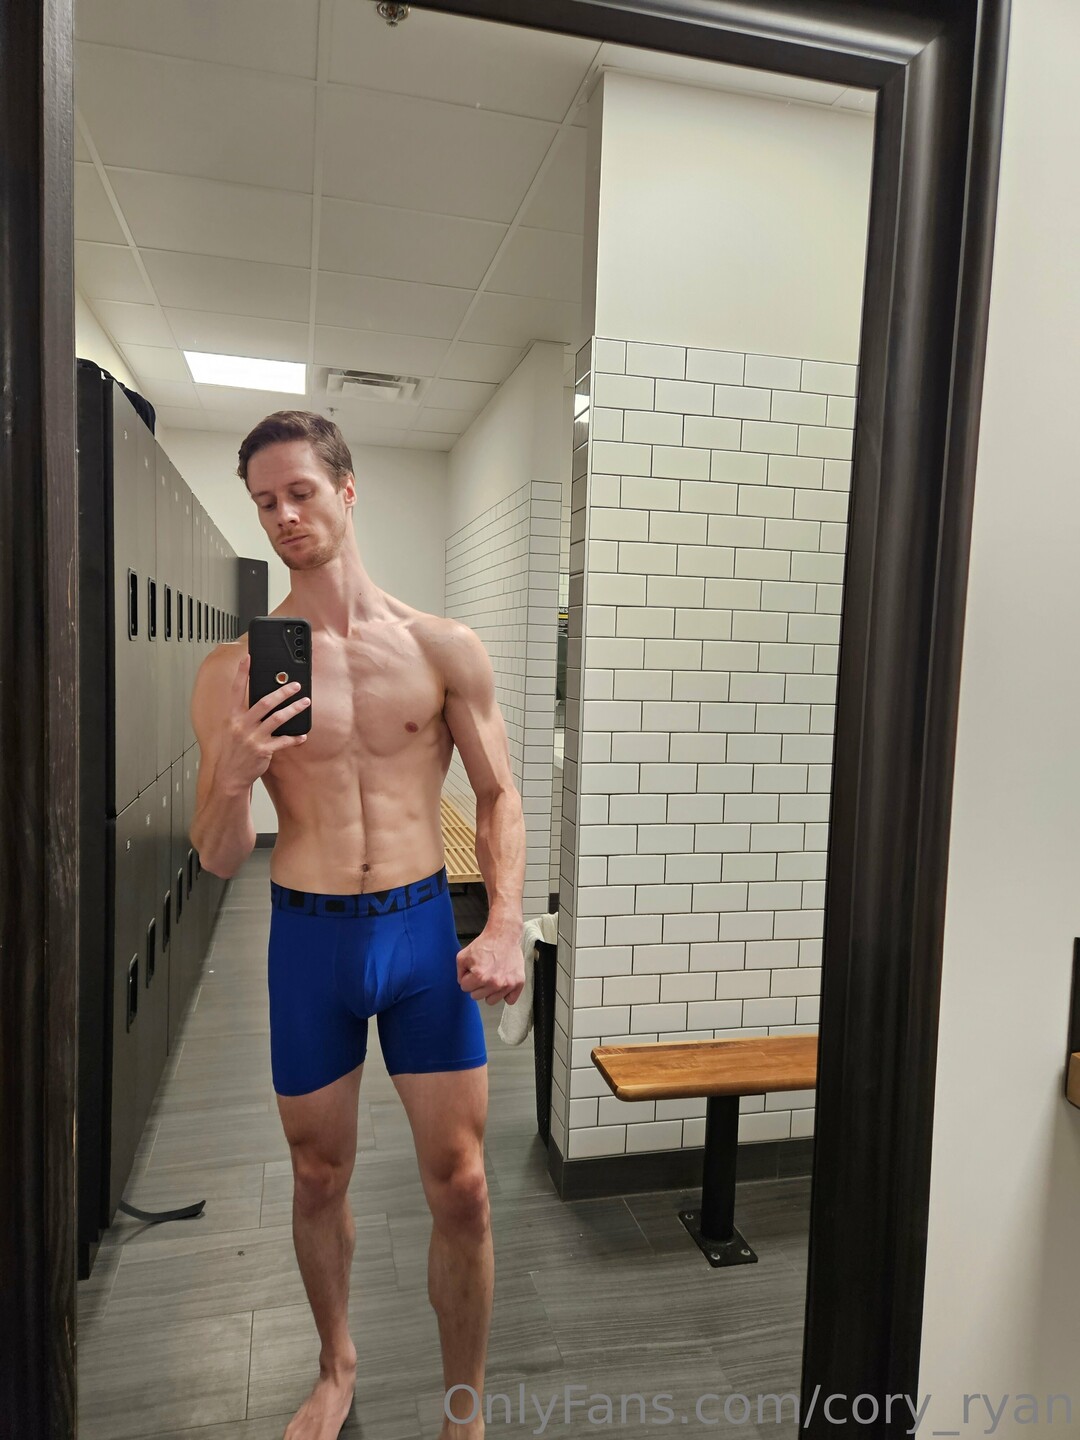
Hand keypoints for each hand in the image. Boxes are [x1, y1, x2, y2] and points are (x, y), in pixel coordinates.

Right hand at [217, 652, 310, 793]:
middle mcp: (242, 725)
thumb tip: (259, 701)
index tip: (248, 658)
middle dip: (282, 692)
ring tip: (305, 703)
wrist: (229, 777)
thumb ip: (242, 716)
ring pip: (278, 718)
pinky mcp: (263, 751)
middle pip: (265, 702)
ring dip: (294, 709)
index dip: (242, 673)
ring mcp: (253, 738)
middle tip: (295, 685)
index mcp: (232, 718)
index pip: (237, 691)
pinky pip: (283, 741)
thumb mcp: (230, 731)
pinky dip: (294, 737)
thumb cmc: (231, 752)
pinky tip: (302, 735)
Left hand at [456, 928, 525, 1005]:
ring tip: (492, 977)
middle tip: (483, 972)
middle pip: (476, 996)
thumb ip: (459, 972)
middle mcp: (494, 983)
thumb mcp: (463, 955)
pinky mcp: (518, 983)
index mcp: (479, 976)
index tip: (473, 970)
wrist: (504, 935)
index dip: (467, 978)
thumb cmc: (485, 944)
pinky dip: (506, 994)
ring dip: (490, 991)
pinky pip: (510, 1000)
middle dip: (477, 985)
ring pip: (491, 1001)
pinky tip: (503, 982)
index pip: (465, 988)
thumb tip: (463, 983)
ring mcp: (507, 984)